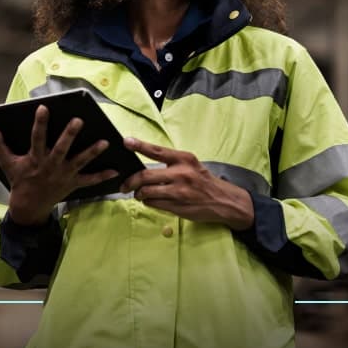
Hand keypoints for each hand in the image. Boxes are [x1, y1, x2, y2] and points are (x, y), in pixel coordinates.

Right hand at [0, 106, 118, 225]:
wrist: (29, 206)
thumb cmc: (19, 180)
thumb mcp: (7, 163)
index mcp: (35, 159)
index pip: (37, 138)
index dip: (40, 123)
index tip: (44, 107)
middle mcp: (51, 166)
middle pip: (61, 149)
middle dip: (69, 135)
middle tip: (79, 120)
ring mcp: (63, 175)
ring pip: (80, 162)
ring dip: (92, 152)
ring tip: (105, 141)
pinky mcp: (73, 183)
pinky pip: (89, 180)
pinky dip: (102, 176)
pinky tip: (116, 170)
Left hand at [120, 138, 254, 229]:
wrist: (223, 200)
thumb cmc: (203, 181)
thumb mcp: (191, 165)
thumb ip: (170, 163)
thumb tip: (144, 165)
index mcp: (183, 159)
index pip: (156, 151)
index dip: (139, 145)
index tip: (126, 141)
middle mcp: (181, 173)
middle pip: (144, 176)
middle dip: (129, 182)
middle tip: (124, 185)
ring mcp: (178, 191)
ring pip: (146, 192)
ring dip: (139, 194)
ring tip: (140, 194)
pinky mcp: (177, 206)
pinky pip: (153, 204)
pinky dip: (148, 202)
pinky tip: (152, 200)